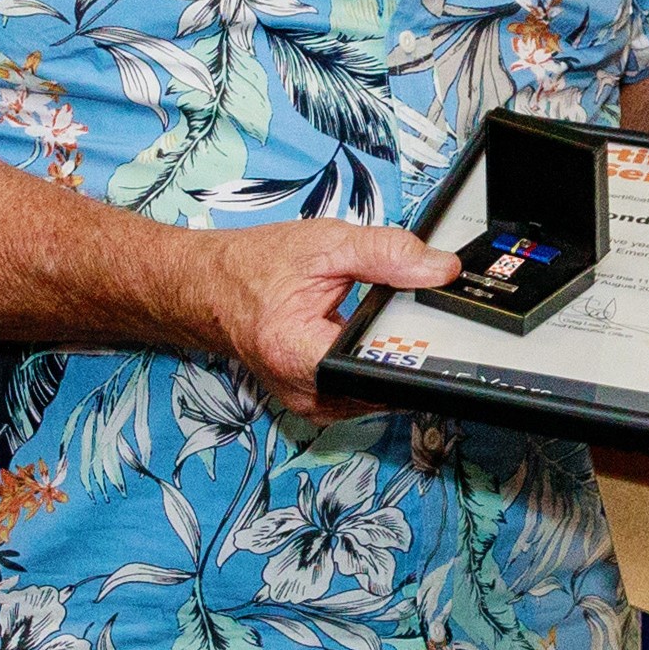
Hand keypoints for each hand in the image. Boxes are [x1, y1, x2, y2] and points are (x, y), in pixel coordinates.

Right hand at [195, 216, 461, 420]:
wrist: (208, 288)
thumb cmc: (254, 267)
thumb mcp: (326, 245)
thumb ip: (388, 254)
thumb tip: (440, 269)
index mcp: (299, 353)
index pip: (380, 370)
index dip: (416, 348)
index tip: (437, 328)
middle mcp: (302, 391)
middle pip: (385, 387)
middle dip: (409, 352)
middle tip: (418, 319)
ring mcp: (308, 404)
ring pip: (376, 395)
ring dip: (391, 363)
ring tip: (389, 326)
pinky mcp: (314, 404)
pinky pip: (360, 395)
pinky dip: (372, 369)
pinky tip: (371, 342)